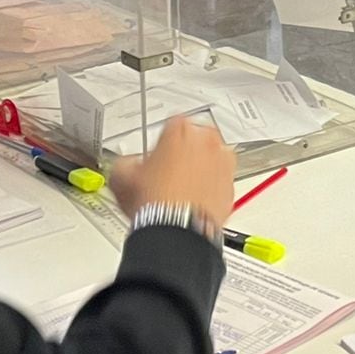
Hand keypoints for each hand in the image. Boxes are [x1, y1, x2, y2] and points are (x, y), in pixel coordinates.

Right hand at [108, 115, 236, 238]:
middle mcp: (206, 140)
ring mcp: (223, 162)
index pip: (172, 124)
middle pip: (196, 139)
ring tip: (183, 188)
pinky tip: (194, 200)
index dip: (162, 142)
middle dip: (185, 152)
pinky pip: (221, 181)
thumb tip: (126, 167)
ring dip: (201, 168)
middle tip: (171, 171)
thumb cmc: (155, 201)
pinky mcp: (231, 185)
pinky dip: (211, 188)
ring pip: (212, 159)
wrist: (177, 229)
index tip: (157, 154)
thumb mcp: (123, 177)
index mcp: (179, 128)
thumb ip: (126, 163)